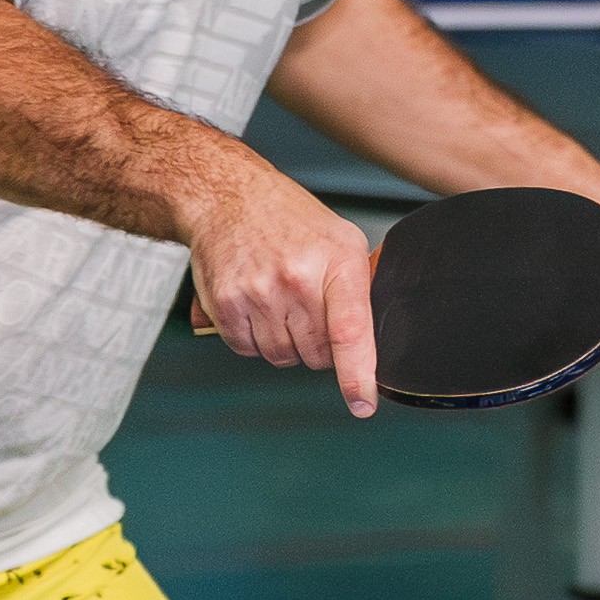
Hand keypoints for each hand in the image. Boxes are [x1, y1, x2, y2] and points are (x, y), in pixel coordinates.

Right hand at [184, 171, 377, 416]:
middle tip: (306, 310)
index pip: (350, 329)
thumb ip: (359, 288)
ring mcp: (259, 291)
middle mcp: (298, 277)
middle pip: (316, 354)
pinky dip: (252, 338)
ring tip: (278, 301)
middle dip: (316, 346)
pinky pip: (246, 349)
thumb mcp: (340, 239)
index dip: (357, 374)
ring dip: (283, 343)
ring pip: (281, 356)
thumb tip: (374, 342)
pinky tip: (254, 305)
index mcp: (337, 260)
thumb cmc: (287, 218)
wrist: (227, 196)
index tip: (363, 403)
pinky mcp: (226, 302)